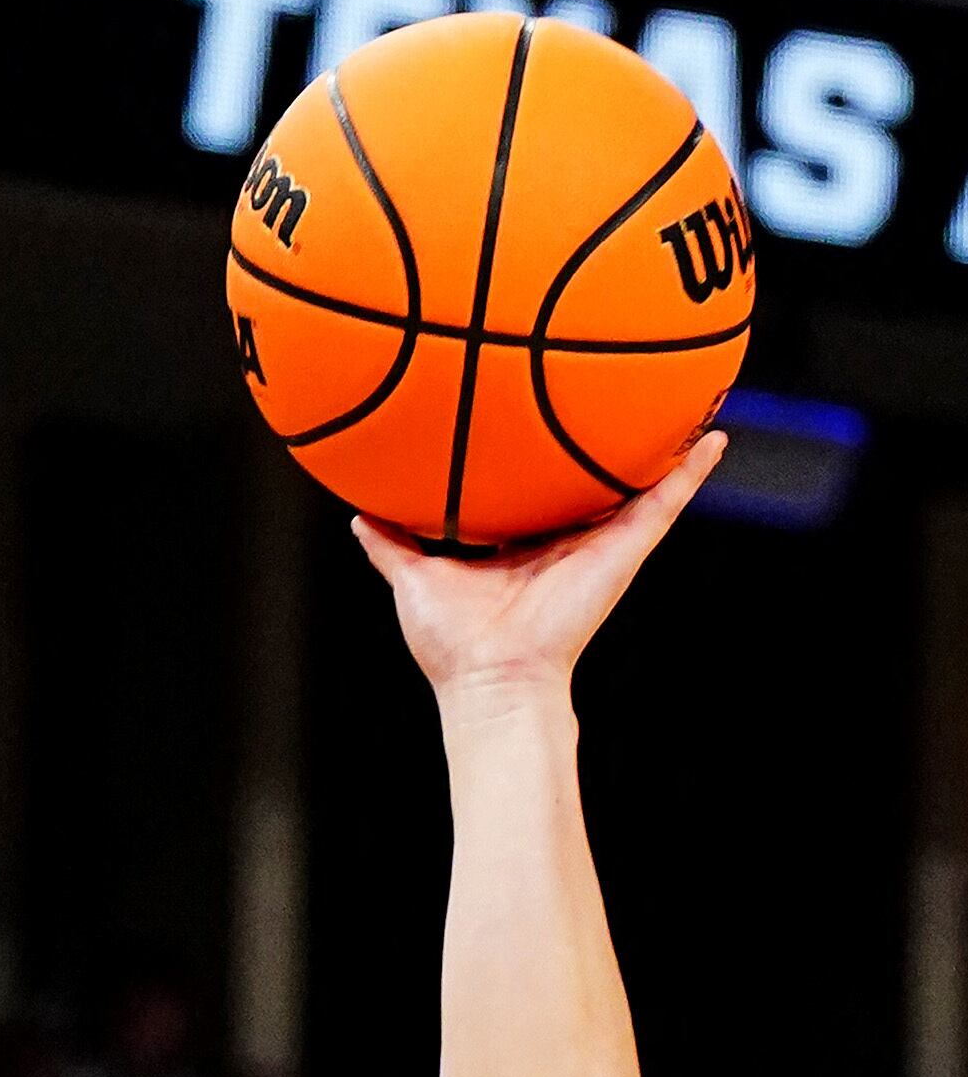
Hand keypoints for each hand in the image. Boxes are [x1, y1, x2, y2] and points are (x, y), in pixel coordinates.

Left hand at [353, 433, 723, 704]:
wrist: (492, 678)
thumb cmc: (454, 644)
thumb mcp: (415, 580)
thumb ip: (392, 546)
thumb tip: (361, 515)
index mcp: (522, 546)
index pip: (537, 493)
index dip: (541, 463)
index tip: (541, 426)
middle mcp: (564, 542)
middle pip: (590, 485)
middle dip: (605, 449)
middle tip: (619, 398)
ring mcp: (599, 544)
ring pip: (636, 487)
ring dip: (662, 449)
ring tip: (683, 401)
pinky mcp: (624, 550)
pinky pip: (666, 503)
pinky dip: (692, 471)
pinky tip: (713, 438)